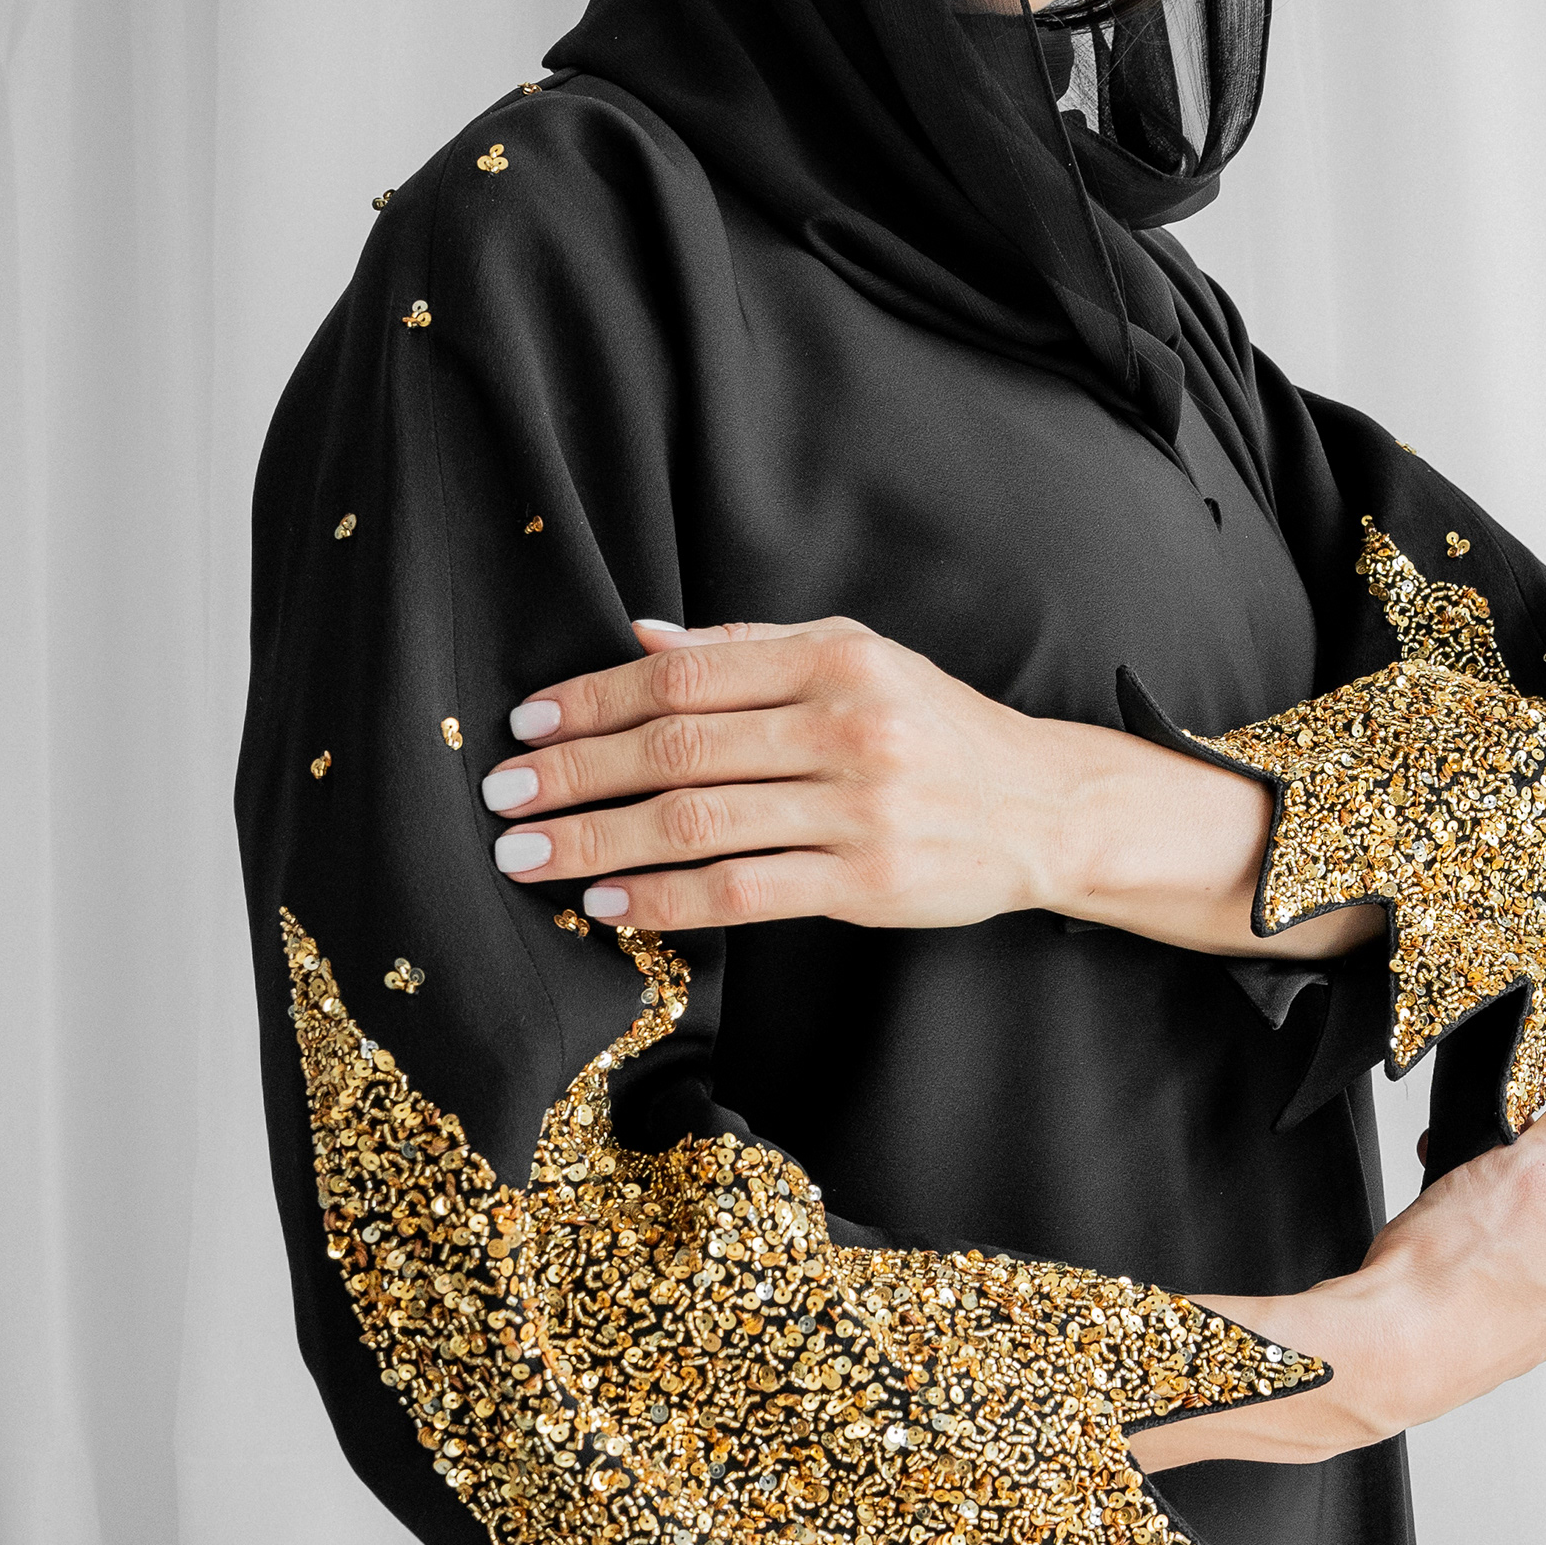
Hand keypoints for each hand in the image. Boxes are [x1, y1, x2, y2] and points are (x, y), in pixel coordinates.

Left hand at [484, 614, 1070, 930]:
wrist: (1044, 808)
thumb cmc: (937, 731)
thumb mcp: (857, 659)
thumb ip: (751, 648)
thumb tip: (640, 638)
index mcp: (835, 658)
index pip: (685, 676)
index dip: (593, 700)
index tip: (525, 725)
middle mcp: (846, 726)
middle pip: (677, 749)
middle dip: (574, 774)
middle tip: (501, 797)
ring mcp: (858, 808)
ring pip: (699, 823)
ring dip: (598, 843)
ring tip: (528, 857)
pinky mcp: (867, 882)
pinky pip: (744, 892)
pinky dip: (667, 899)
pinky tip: (609, 905)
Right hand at [1130, 1061, 1545, 1469]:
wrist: (1375, 1355)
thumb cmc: (1437, 1275)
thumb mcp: (1518, 1173)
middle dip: (1531, 1158)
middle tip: (1488, 1131)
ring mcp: (1527, 1333)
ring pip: (1527, 1246)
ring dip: (1498, 1206)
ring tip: (1449, 1187)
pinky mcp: (1481, 1348)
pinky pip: (1492, 1281)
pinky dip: (1473, 1250)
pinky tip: (1436, 1242)